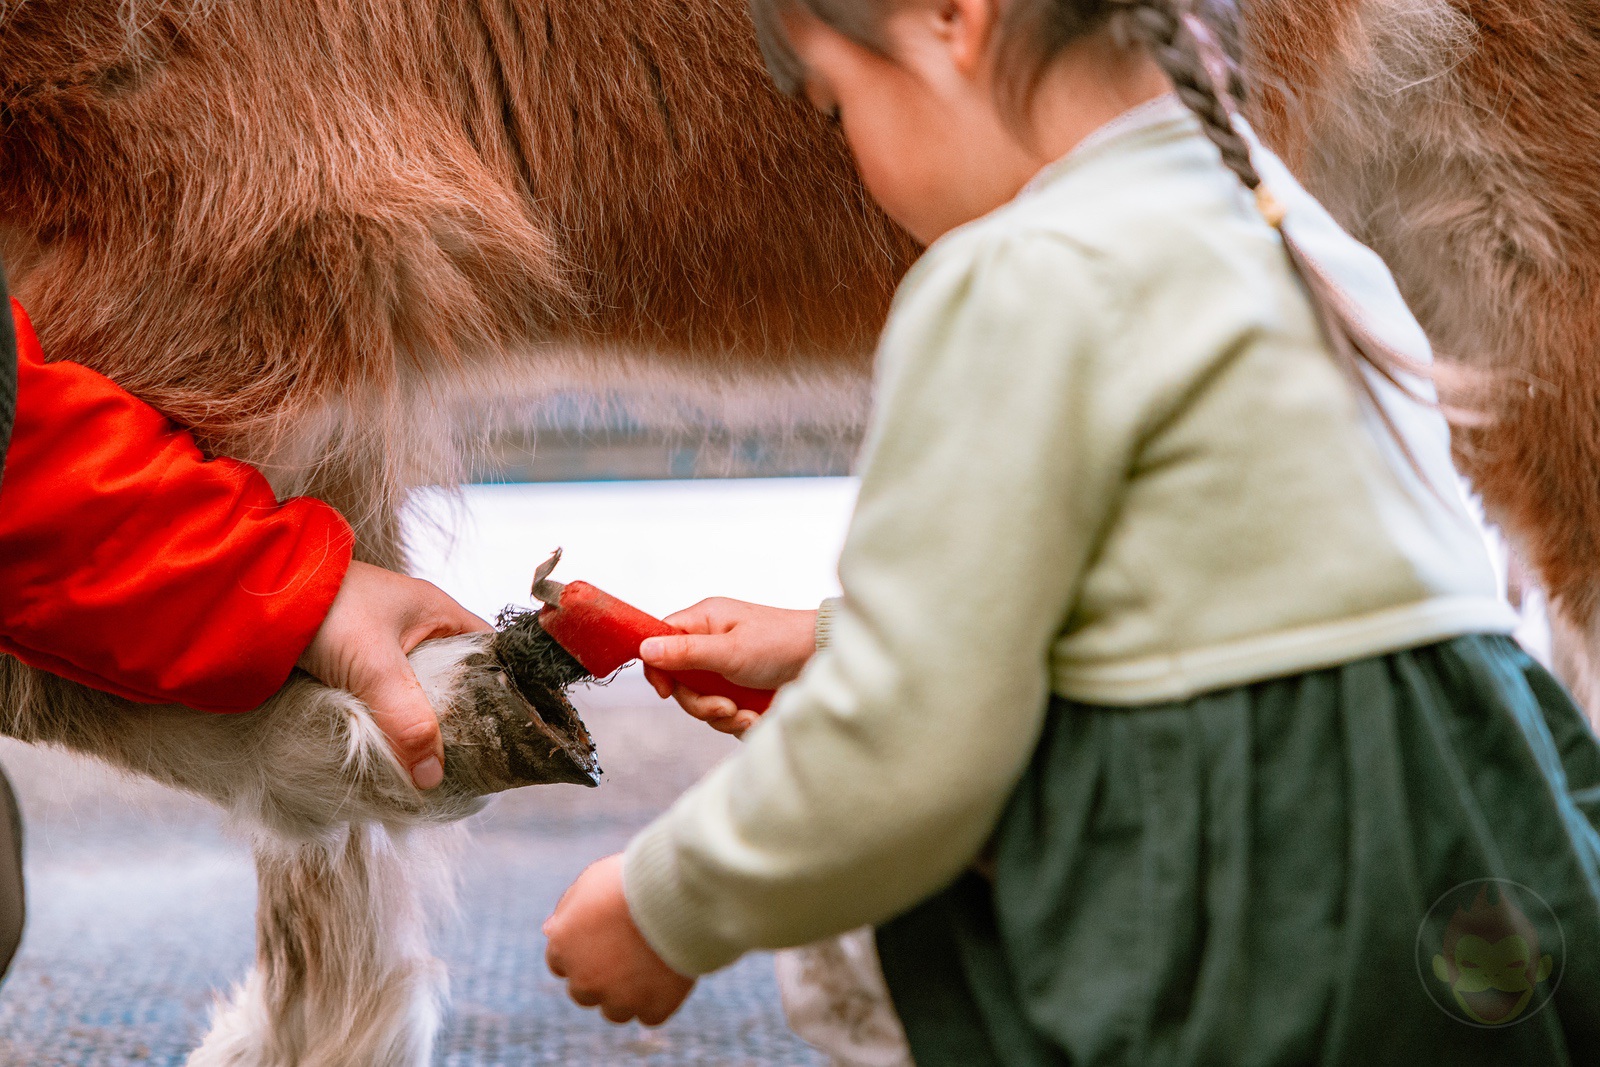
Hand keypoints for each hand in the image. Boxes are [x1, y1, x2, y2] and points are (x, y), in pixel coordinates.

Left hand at [298, 560, 491, 788]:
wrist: (251, 593)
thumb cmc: (326, 609)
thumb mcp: (374, 665)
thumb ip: (407, 720)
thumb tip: (433, 779)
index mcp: (439, 613)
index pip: (491, 654)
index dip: (503, 689)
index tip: (507, 731)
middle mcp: (418, 629)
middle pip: (455, 682)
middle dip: (458, 720)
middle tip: (466, 763)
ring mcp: (384, 649)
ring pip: (417, 697)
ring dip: (418, 727)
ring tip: (429, 769)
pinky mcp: (353, 666)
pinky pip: (384, 702)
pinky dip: (387, 725)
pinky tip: (389, 753)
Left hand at [544, 854, 695, 1025]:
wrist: (674, 894)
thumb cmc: (632, 880)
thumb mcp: (591, 882)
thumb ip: (568, 909)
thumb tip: (549, 930)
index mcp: (562, 947)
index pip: (560, 963)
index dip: (582, 951)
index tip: (605, 938)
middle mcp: (584, 979)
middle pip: (583, 992)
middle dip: (601, 977)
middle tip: (629, 950)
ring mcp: (619, 999)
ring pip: (615, 1012)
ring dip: (628, 995)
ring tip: (650, 964)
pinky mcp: (653, 1008)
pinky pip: (651, 1015)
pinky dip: (658, 1001)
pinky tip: (668, 976)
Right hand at [639, 599, 817, 736]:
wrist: (824, 660)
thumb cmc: (780, 643)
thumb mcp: (730, 650)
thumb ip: (686, 652)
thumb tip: (643, 649)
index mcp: (704, 622)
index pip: (660, 642)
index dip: (657, 668)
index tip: (666, 691)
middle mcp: (711, 645)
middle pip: (679, 682)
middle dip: (699, 703)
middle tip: (724, 708)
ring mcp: (725, 671)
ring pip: (701, 703)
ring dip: (722, 716)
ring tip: (747, 714)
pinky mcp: (741, 692)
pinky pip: (724, 715)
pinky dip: (738, 722)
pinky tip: (757, 717)